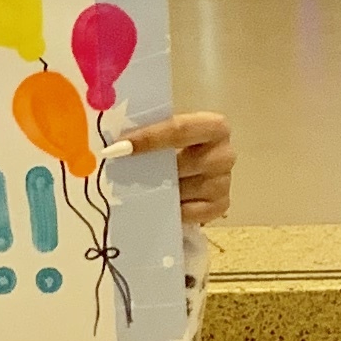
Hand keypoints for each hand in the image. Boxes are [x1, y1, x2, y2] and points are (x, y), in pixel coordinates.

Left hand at [107, 110, 234, 225]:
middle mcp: (225, 154)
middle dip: (151, 169)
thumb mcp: (163, 130)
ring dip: (159, 191)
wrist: (188, 165)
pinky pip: (192, 213)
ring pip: (185, 190)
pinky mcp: (221, 206)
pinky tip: (158, 204)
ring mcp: (224, 182)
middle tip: (120, 173)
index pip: (181, 129)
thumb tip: (116, 143)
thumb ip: (147, 130)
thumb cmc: (172, 143)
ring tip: (136, 188)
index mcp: (214, 126)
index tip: (117, 148)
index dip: (148, 138)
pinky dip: (172, 209)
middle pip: (185, 163)